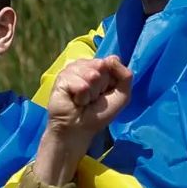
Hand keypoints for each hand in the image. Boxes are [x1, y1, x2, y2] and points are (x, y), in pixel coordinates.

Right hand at [33, 56, 132, 185]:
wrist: (79, 129)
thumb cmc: (98, 114)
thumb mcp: (122, 95)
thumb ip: (125, 75)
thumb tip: (111, 59)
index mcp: (97, 67)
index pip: (110, 61)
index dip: (111, 79)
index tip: (105, 92)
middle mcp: (84, 65)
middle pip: (101, 66)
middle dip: (101, 86)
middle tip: (93, 98)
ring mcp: (71, 70)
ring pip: (91, 74)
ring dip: (91, 93)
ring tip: (83, 100)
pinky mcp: (61, 79)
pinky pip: (81, 84)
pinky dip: (82, 97)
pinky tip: (75, 101)